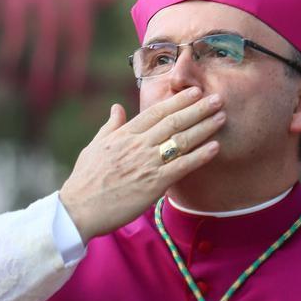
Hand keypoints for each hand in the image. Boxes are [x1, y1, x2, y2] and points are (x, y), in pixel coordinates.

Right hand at [59, 87, 224, 239]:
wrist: (79, 208)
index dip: (178, 101)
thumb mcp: (95, 146)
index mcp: (124, 134)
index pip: (156, 112)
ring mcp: (147, 164)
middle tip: (217, 99)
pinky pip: (182, 167)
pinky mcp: (153, 184)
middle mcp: (138, 145)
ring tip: (221, 117)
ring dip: (204, 127)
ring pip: (181, 140)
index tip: (195, 92)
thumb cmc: (85, 179)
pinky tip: (215, 147)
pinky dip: (200, 156)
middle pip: (173, 122)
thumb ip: (111, 126)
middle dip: (198, 109)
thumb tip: (118, 107)